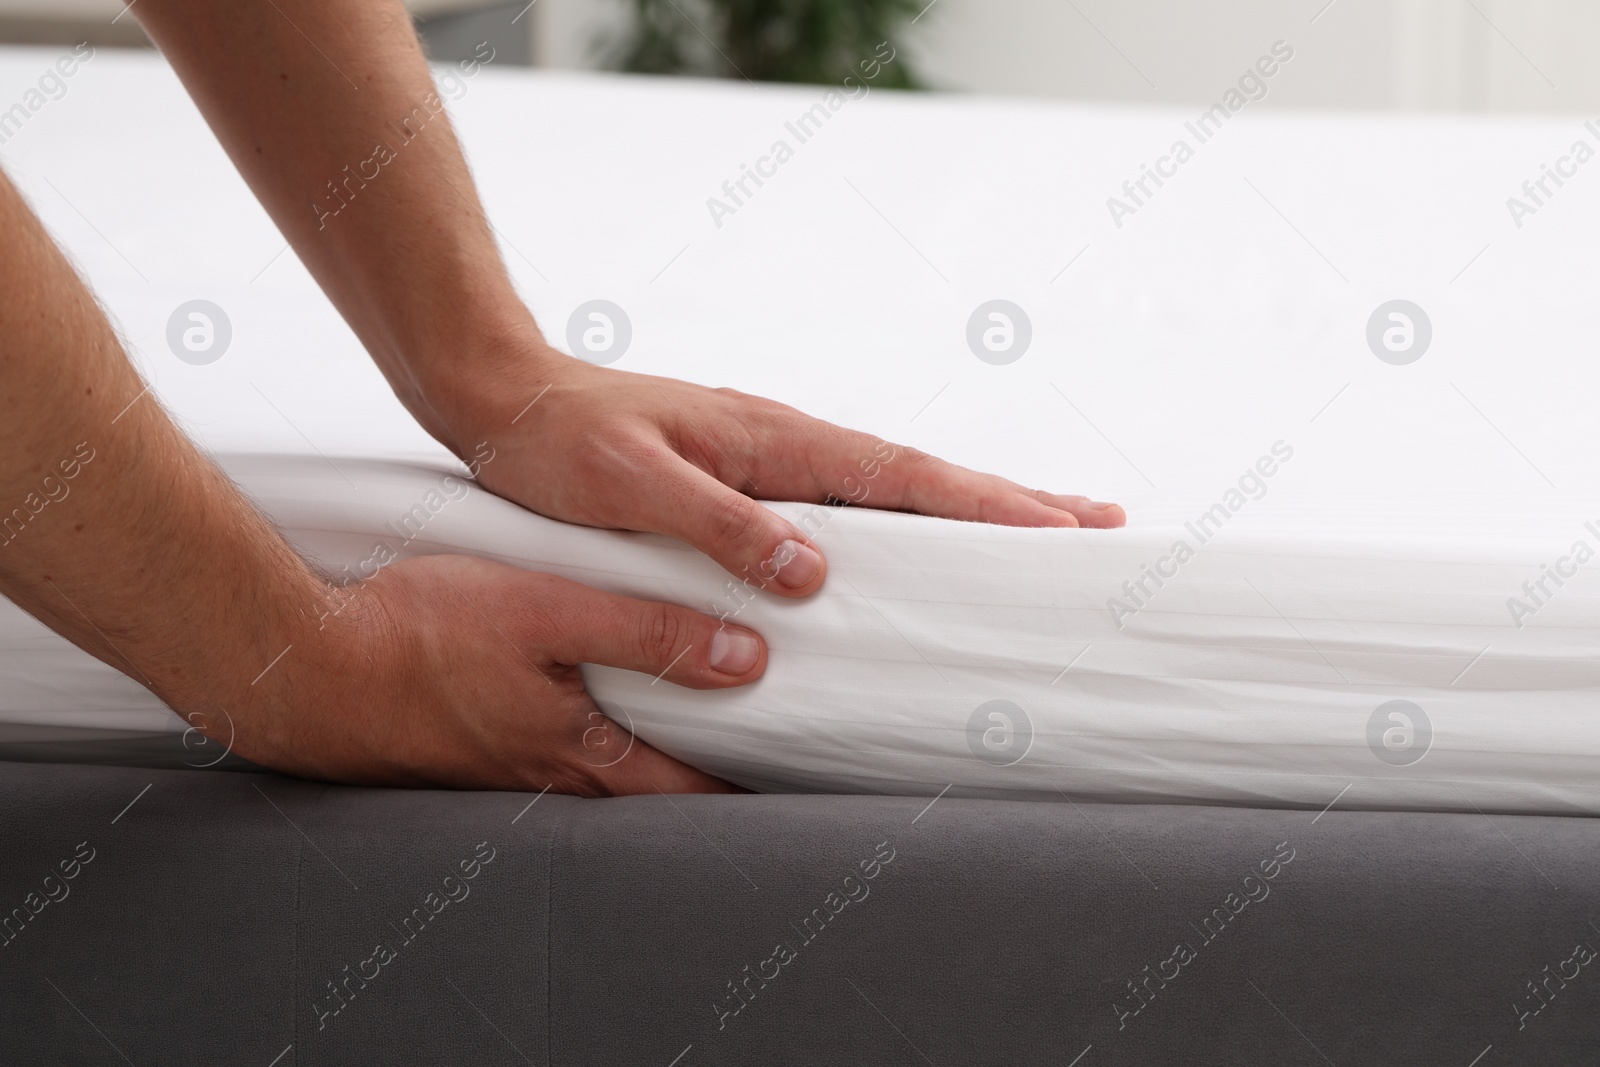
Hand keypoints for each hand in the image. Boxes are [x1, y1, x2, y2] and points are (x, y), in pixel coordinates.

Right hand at [234, 554, 764, 792]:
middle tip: (749, 733)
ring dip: (643, 739)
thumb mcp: (548, 612)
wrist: (299, 666)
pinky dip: (584, 723)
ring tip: (680, 705)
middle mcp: (550, 776)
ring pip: (599, 761)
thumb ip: (648, 633)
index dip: (745, 780)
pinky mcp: (471, 747)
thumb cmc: (414, 634)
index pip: (691, 789)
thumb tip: (744, 659)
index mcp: (582, 754)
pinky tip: (580, 687)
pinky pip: (549, 744)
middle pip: (650, 782)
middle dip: (701, 761)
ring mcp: (507, 768)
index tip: (787, 765)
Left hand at [439, 342, 1126, 596]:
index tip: (1062, 528)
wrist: (506, 400)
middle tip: (1098, 524)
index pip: (904, 477)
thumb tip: (813, 571)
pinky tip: (920, 546)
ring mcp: (776, 460)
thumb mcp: (632, 485)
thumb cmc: (561, 442)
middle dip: (1011, 503)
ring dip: (970, 512)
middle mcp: (790, 445)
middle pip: (925, 478)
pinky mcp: (751, 482)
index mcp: (777, 440)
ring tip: (1040, 536)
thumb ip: (720, 525)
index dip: (986, 506)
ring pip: (895, 491)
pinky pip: (851, 506)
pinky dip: (905, 521)